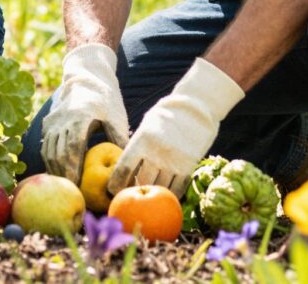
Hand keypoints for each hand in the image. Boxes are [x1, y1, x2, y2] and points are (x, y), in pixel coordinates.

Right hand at [41, 43, 129, 183]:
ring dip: (56, 170)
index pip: (72, 149)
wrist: (86, 76)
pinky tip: (59, 173)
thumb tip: (129, 167)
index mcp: (80, 118)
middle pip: (59, 154)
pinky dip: (51, 161)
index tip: (79, 187)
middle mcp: (62, 120)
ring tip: (66, 187)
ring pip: (49, 151)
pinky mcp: (48, 122)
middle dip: (65, 176)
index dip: (74, 170)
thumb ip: (119, 140)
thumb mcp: (116, 116)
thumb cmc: (106, 99)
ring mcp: (52, 121)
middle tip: (73, 194)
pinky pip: (46, 146)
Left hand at [108, 58, 243, 197]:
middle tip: (129, 196)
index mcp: (142, 140)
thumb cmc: (166, 116)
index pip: (124, 168)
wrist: (195, 109)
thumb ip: (137, 145)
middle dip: (134, 190)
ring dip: (153, 193)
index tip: (111, 190)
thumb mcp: (147, 125)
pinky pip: (177, 188)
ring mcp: (174, 160)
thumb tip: (122, 167)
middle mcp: (157, 152)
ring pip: (159, 187)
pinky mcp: (189, 166)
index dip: (116, 183)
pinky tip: (165, 196)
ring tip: (147, 198)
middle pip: (141, 181)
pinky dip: (170, 194)